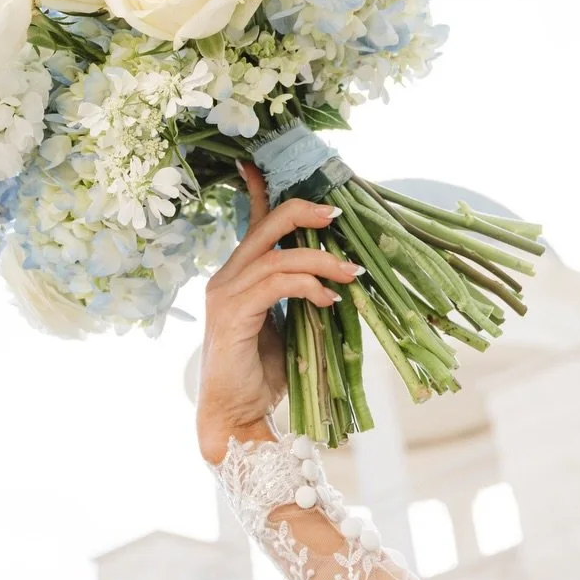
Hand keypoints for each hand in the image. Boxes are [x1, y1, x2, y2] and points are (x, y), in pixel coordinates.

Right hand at [195, 161, 359, 464]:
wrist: (234, 416)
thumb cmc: (260, 374)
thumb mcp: (286, 323)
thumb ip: (298, 295)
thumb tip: (337, 274)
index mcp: (238, 275)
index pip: (252, 222)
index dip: (259, 191)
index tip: (260, 163)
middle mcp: (226, 277)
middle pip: (266, 226)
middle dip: (304, 213)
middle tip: (338, 216)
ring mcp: (226, 294)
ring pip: (278, 256)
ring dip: (322, 260)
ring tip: (353, 273)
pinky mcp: (232, 315)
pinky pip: (276, 285)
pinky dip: (308, 285)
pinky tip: (329, 298)